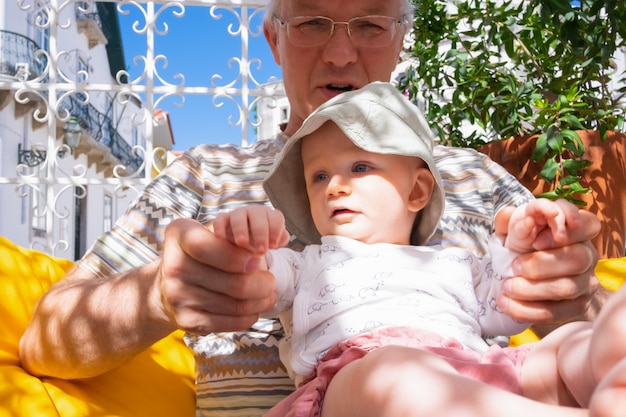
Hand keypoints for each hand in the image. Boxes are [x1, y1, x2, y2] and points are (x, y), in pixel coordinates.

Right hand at [157, 217, 279, 335]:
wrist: (169, 285)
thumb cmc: (205, 253)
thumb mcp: (214, 233)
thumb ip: (241, 232)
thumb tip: (282, 237)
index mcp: (179, 235)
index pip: (207, 246)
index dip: (238, 256)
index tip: (261, 258)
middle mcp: (173, 265)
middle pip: (231, 282)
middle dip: (262, 283)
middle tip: (272, 281)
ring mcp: (177, 295)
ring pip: (235, 304)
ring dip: (260, 301)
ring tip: (268, 294)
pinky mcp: (186, 320)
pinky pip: (228, 322)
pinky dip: (248, 317)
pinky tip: (254, 309)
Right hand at [212, 204, 290, 253]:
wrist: (238, 248)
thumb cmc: (257, 246)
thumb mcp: (269, 245)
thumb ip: (275, 243)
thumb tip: (270, 248)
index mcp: (269, 217)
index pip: (276, 217)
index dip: (276, 231)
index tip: (273, 246)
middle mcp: (254, 213)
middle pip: (258, 213)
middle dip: (261, 232)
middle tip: (261, 250)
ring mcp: (237, 216)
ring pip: (239, 215)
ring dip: (241, 228)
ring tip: (242, 243)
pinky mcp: (223, 221)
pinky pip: (220, 219)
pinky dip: (220, 227)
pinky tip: (221, 238)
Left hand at [494, 200, 600, 331]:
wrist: (512, 279)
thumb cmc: (518, 248)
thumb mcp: (510, 231)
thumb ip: (513, 220)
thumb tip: (525, 219)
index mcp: (575, 231)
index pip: (588, 223)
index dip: (564, 231)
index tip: (535, 240)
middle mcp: (587, 255)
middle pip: (579, 258)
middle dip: (541, 264)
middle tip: (514, 266)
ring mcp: (584, 283)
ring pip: (567, 287)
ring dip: (531, 289)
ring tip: (507, 286)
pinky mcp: (576, 307)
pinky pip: (556, 312)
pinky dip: (526, 309)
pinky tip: (506, 303)